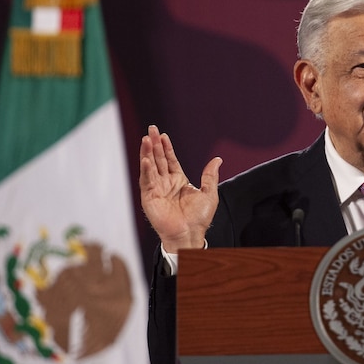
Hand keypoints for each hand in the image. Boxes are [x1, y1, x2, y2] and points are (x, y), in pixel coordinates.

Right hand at [138, 125, 221, 252]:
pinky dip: (146, 170)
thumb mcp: (209, 194)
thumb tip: (218, 159)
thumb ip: (210, 176)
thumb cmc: (199, 219)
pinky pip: (147, 181)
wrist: (190, 234)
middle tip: (151, 129)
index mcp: (178, 181)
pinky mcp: (149, 198)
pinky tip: (146, 160)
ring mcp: (156, 190)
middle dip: (154, 144)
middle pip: (159, 159)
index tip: (163, 135)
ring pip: (151, 167)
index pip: (170, 160)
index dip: (166, 147)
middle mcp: (166, 183)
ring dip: (147, 153)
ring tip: (146, 139)